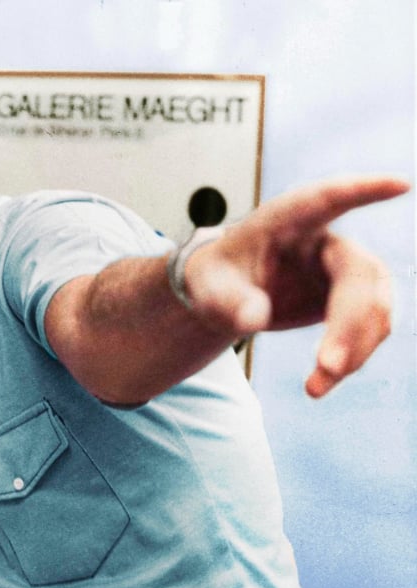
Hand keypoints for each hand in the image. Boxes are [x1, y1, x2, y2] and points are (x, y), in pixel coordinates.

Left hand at [183, 176, 408, 396]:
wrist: (225, 294)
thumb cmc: (214, 279)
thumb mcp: (206, 289)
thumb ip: (226, 301)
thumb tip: (253, 319)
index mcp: (286, 221)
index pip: (328, 198)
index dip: (364, 190)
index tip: (401, 184)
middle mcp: (324, 239)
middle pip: (358, 274)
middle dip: (349, 323)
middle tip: (327, 367)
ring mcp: (344, 267)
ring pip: (375, 304)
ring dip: (354, 349)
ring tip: (314, 387)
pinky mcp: (353, 296)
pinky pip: (371, 326)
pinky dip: (352, 356)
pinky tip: (323, 380)